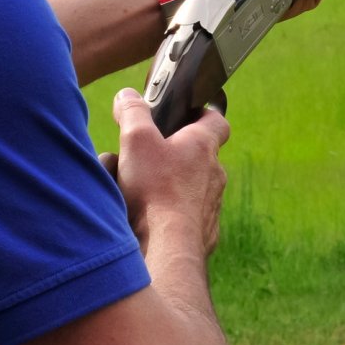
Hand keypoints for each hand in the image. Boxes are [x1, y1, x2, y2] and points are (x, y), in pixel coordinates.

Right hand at [104, 88, 228, 254]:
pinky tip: (141, 220)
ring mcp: (210, 206)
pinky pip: (183, 218)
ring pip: (186, 189)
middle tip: (140, 161)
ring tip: (130, 193)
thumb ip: (133, 112)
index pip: (217, 121)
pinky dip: (164, 216)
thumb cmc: (156, 190)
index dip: (202, 114)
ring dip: (161, 187)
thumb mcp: (136, 140)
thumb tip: (127, 96)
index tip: (186, 115)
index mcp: (203, 146)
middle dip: (166, 157)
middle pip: (194, 157)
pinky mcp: (202, 233)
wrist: (167, 249)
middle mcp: (213, 175)